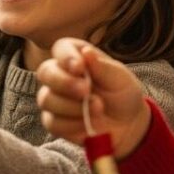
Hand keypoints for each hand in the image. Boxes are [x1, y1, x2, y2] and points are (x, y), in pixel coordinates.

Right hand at [36, 38, 149, 157]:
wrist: (127, 124)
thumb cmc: (122, 94)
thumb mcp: (120, 78)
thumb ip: (103, 67)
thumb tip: (86, 52)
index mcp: (77, 57)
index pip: (61, 49)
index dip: (66, 57)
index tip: (80, 68)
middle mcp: (61, 75)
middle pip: (45, 72)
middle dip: (64, 82)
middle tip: (85, 91)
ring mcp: (54, 99)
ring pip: (46, 99)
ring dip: (72, 106)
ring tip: (98, 109)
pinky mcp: (54, 121)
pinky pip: (52, 123)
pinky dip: (72, 125)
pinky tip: (88, 124)